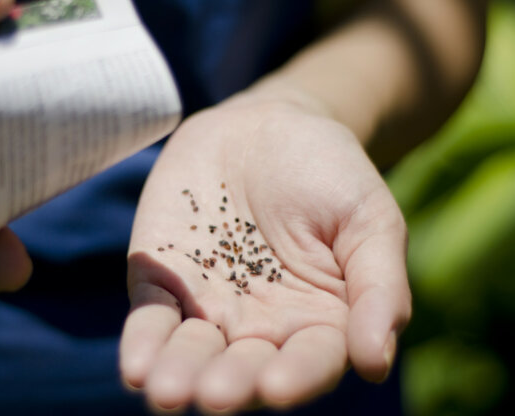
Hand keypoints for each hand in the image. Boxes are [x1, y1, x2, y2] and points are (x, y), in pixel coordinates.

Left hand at [120, 93, 411, 411]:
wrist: (266, 126)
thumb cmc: (329, 174)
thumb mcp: (370, 220)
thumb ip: (379, 288)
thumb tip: (374, 363)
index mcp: (319, 321)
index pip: (310, 360)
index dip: (297, 377)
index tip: (278, 386)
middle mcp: (261, 327)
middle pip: (244, 367)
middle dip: (229, 384)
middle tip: (215, 395)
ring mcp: (208, 306)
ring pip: (191, 351)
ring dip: (179, 373)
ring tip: (167, 392)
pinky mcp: (164, 281)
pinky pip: (151, 315)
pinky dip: (142, 340)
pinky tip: (136, 366)